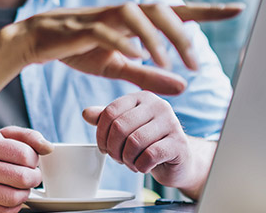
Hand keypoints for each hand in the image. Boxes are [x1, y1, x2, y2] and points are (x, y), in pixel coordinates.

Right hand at [0, 127, 50, 212]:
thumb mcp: (3, 136)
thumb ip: (28, 137)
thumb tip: (48, 147)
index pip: (24, 154)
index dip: (34, 160)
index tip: (29, 161)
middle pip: (22, 178)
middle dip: (33, 178)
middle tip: (30, 176)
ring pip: (15, 198)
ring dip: (24, 194)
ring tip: (19, 187)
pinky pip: (5, 212)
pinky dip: (13, 206)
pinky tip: (7, 196)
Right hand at [11, 3, 241, 95]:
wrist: (35, 41)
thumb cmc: (78, 49)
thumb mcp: (118, 67)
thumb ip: (149, 75)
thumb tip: (184, 87)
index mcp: (135, 20)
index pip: (176, 11)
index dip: (207, 10)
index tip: (237, 8)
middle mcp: (122, 12)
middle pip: (160, 9)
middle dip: (182, 33)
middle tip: (195, 64)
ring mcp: (101, 16)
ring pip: (135, 14)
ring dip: (155, 37)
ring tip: (167, 62)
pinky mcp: (81, 27)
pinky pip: (105, 29)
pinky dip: (123, 41)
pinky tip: (135, 55)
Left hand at [83, 92, 204, 191]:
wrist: (179, 161)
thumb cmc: (150, 143)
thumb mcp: (126, 128)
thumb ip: (107, 120)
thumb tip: (86, 113)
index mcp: (142, 97)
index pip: (110, 111)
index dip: (101, 134)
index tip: (103, 148)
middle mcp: (158, 105)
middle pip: (120, 127)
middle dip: (113, 149)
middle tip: (117, 158)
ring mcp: (172, 123)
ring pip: (134, 142)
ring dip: (127, 159)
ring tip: (131, 163)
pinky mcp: (179, 143)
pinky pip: (149, 156)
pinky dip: (141, 166)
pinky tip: (143, 167)